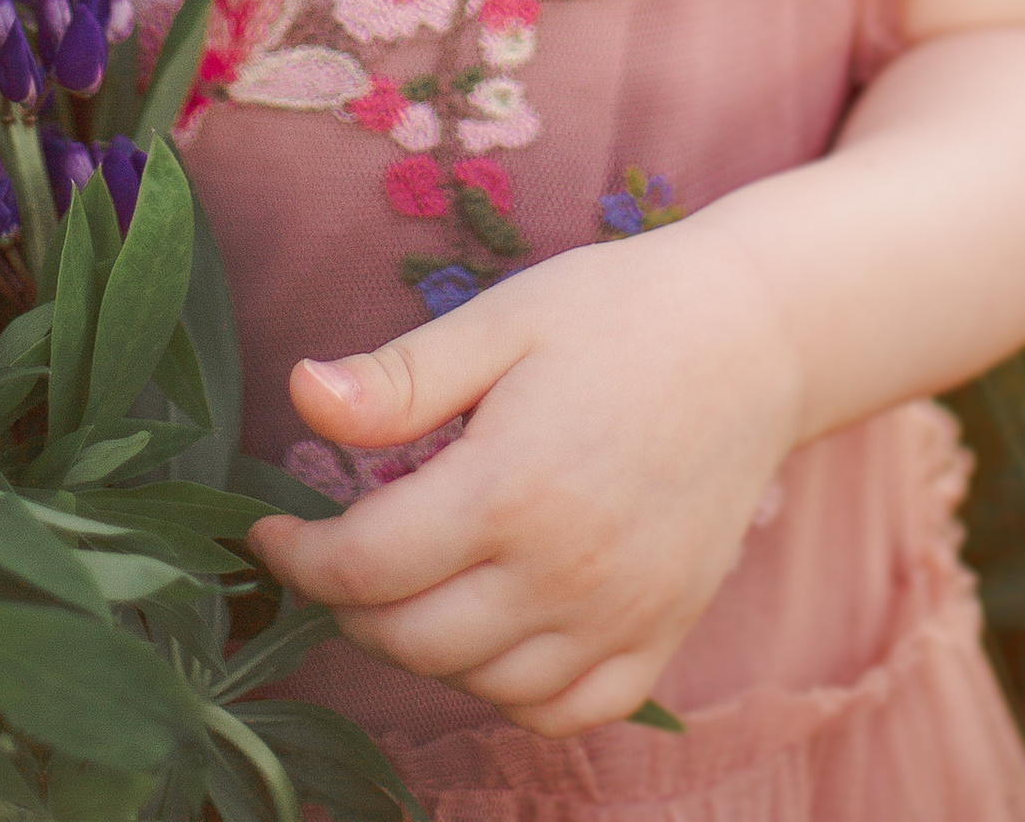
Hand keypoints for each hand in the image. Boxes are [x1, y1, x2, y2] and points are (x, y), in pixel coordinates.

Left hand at [247, 222, 799, 738]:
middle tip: (337, 553)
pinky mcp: (660, 635)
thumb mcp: (499, 321)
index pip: (363, 568)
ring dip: (422, 648)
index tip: (271, 533)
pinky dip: (512, 692)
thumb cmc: (616, 314)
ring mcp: (617, 616)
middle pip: (409, 640)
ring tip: (410, 582)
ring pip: (480, 685)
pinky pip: (565, 710)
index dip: (297, 559)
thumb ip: (399, 380)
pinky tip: (490, 631)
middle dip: (349, 605)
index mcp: (509, 490)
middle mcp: (563, 573)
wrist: (753, 339)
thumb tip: (300, 396)